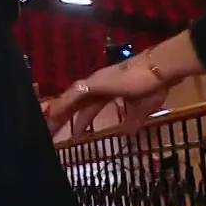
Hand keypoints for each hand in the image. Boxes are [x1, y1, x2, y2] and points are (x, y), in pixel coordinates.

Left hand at [48, 58, 170, 139]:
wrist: (158, 70)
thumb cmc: (153, 85)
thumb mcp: (142, 109)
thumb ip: (132, 121)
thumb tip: (125, 134)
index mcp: (108, 91)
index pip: (90, 108)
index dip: (82, 121)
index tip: (75, 134)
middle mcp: (98, 86)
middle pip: (76, 105)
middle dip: (64, 119)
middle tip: (51, 133)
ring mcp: (95, 83)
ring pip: (70, 100)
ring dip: (58, 114)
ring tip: (47, 128)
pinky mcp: (95, 83)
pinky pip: (73, 96)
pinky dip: (62, 106)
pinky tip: (52, 114)